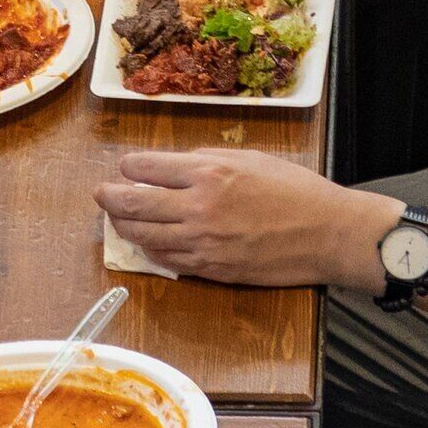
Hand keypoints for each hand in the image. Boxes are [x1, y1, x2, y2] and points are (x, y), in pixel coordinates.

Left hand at [98, 149, 396, 288]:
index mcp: (209, 172)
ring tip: (116, 218)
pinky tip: (146, 241)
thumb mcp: (250, 159)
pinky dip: (149, 248)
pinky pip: (165, 259)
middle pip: (133, 202)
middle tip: (101, 194)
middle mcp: (198, 206)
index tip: (126, 167)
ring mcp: (202, 241)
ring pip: (143, 234)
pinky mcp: (210, 268)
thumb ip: (208, 162)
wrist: (327, 233)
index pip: (146, 167)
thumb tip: (173, 167)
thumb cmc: (296, 192)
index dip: (130, 166)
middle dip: (109, 197)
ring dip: (123, 225)